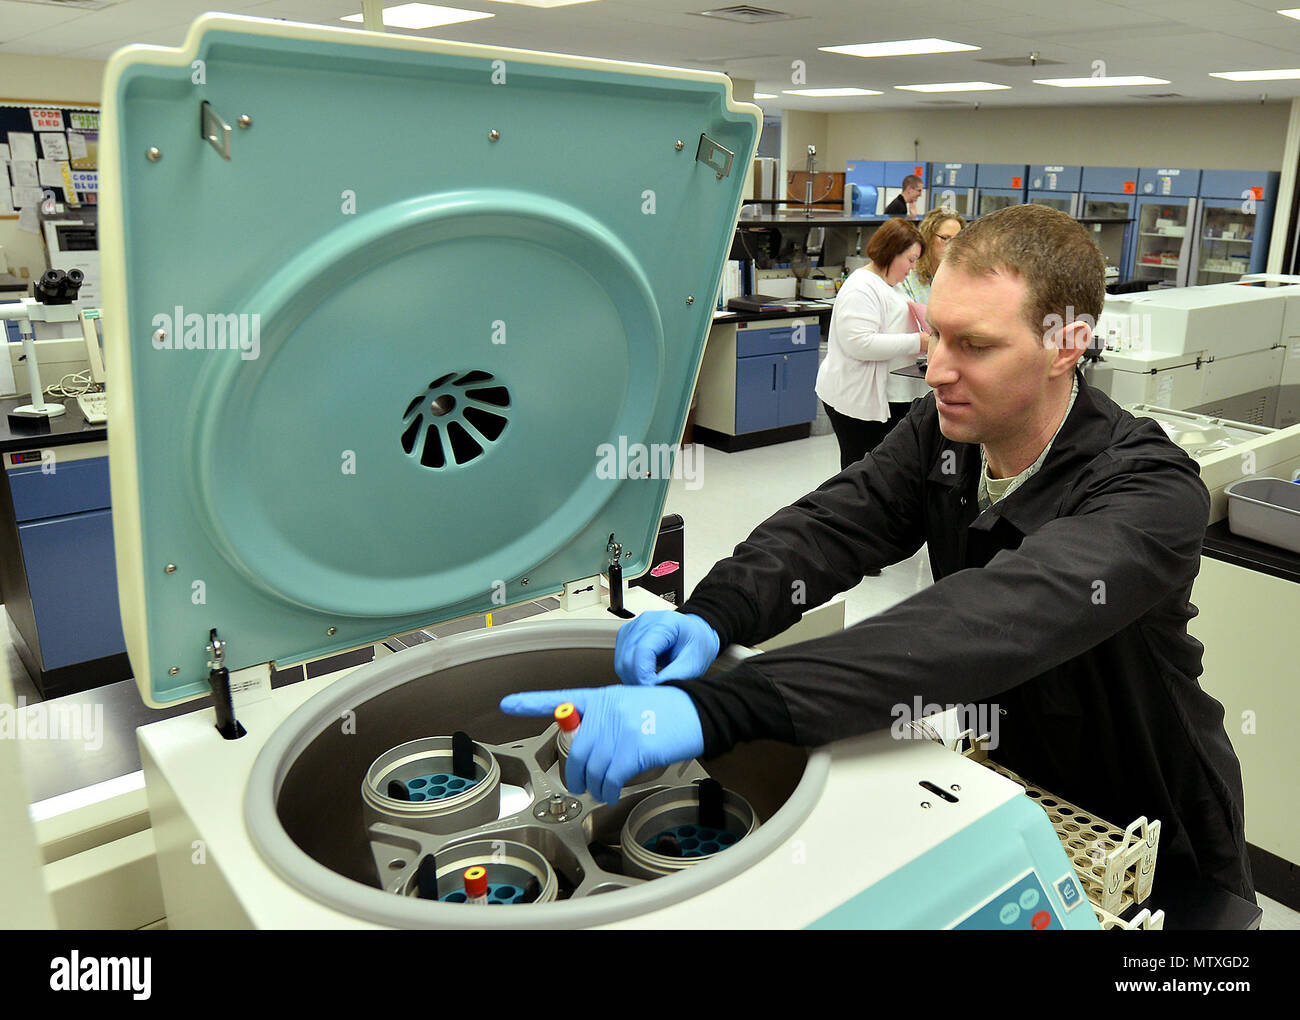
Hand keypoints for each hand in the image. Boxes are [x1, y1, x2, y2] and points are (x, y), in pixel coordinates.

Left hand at [499, 686, 704, 803]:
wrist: (697, 710)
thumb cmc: (666, 710)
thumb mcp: (629, 704)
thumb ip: (603, 720)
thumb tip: (585, 747)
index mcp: (601, 697)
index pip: (560, 698)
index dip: (531, 702)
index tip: (507, 703)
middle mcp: (605, 711)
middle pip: (573, 750)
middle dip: (573, 774)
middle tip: (579, 785)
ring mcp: (618, 729)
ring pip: (590, 769)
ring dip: (593, 787)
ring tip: (601, 791)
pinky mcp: (633, 749)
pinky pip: (609, 778)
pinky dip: (608, 791)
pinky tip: (612, 792)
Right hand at [614, 611, 719, 685]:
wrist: (695, 635)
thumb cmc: (697, 644)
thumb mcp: (693, 663)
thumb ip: (674, 676)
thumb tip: (654, 689)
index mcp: (664, 622)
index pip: (642, 650)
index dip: (644, 674)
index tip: (653, 689)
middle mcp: (645, 622)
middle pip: (628, 657)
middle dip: (638, 679)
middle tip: (653, 692)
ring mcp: (633, 628)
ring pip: (621, 662)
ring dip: (632, 679)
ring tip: (650, 685)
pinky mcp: (627, 638)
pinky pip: (620, 661)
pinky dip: (630, 674)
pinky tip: (644, 678)